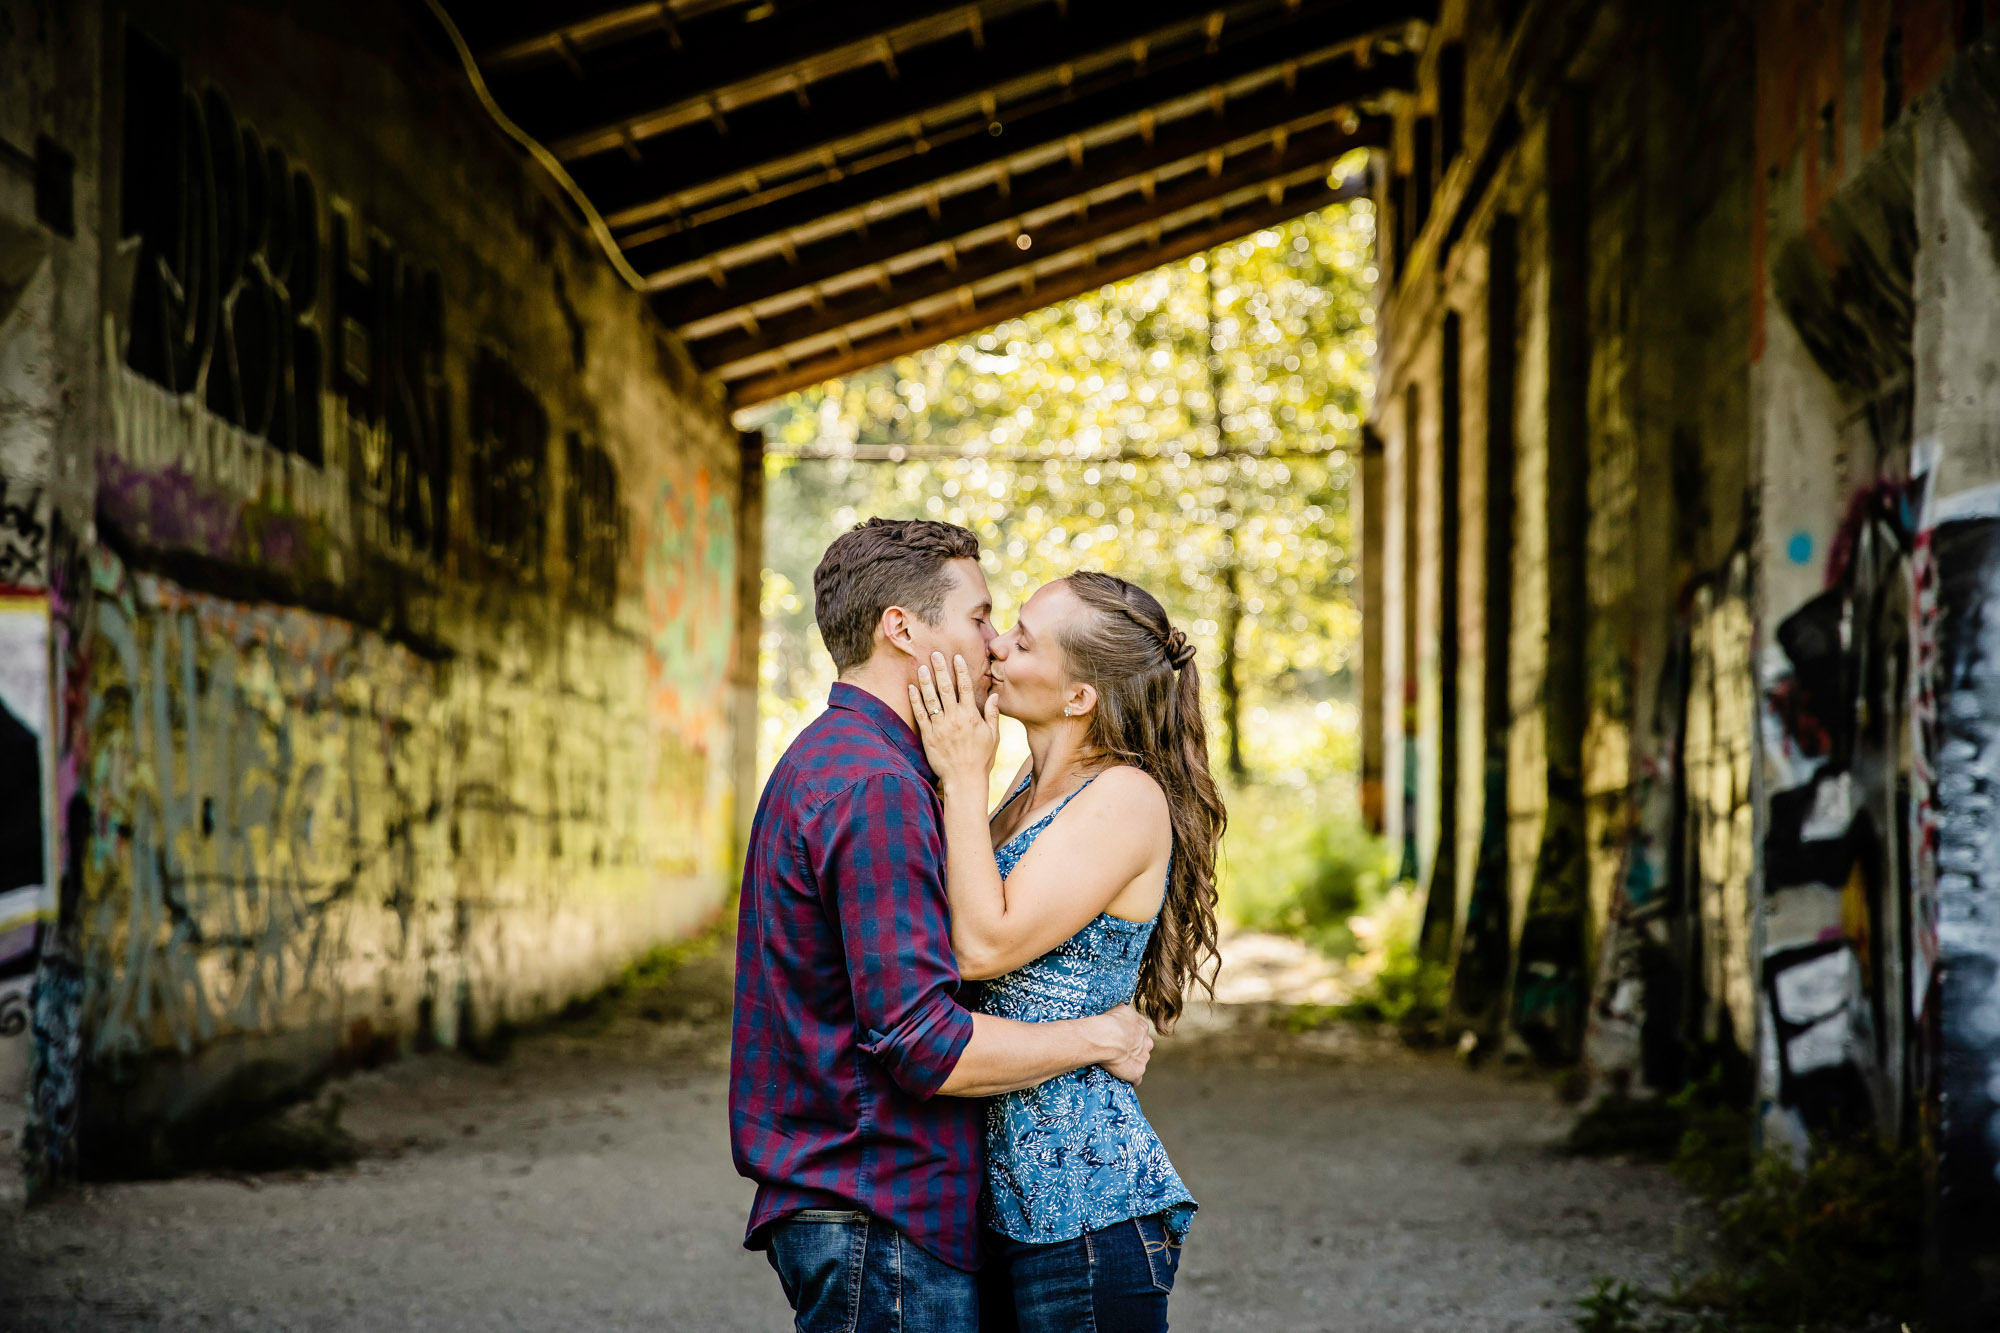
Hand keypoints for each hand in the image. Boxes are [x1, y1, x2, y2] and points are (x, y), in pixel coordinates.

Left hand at [909, 651, 998, 798]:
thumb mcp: (993, 736)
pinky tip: (911, 688)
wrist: (965, 780)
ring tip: (922, 667)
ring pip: (931, 698)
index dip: (960, 670)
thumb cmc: (981, 759)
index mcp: (971, 716)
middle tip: (935, 654)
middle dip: (941, 669)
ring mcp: (940, 726)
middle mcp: (955, 718)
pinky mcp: (928, 736)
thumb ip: (992, 714)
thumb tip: (994, 695)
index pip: (965, 687)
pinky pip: (920, 714)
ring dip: (926, 681)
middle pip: (946, 688)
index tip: (956, 657)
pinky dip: (915, 700)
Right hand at [1095, 1003, 1153, 1086]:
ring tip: (1117, 1064)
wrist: (1107, 1038)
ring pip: (1140, 1063)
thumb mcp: (1120, 1009)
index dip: (1131, 1036)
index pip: (1141, 1033)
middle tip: (1119, 1050)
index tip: (1122, 1038)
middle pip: (1143, 1048)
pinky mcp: (1137, 1073)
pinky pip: (1136, 1079)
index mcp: (1142, 1028)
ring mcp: (1142, 1059)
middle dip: (1135, 1050)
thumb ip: (1125, 1012)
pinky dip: (1130, 1079)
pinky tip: (1122, 1078)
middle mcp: (1146, 1044)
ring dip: (1131, 1064)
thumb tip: (1122, 1010)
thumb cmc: (1110, 1022)